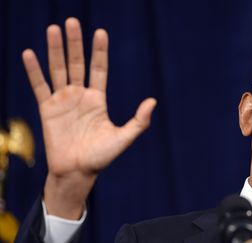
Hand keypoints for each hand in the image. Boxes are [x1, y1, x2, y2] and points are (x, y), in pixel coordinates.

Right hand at [22, 17, 155, 218]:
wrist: (77, 173)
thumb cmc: (101, 157)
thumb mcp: (123, 138)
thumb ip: (139, 121)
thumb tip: (153, 101)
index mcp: (97, 99)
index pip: (99, 69)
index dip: (99, 51)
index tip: (101, 32)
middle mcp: (80, 96)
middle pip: (76, 64)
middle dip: (75, 44)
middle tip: (72, 22)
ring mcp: (63, 101)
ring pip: (58, 70)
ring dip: (55, 50)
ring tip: (53, 28)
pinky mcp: (47, 109)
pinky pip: (40, 86)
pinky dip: (34, 71)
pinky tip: (30, 53)